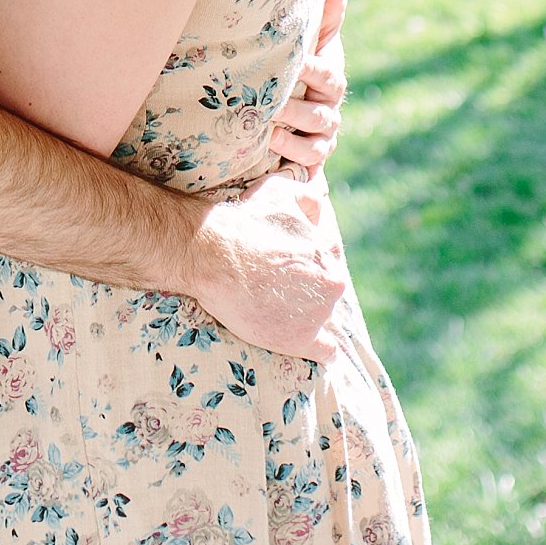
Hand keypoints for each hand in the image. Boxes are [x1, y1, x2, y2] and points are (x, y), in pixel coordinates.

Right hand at [187, 174, 349, 362]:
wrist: (214, 255)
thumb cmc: (245, 222)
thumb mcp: (281, 193)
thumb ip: (308, 197)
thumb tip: (320, 201)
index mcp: (328, 254)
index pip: (326, 262)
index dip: (305, 264)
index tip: (285, 268)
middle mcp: (332, 285)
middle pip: (325, 291)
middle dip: (307, 290)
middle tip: (276, 289)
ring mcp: (318, 315)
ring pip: (323, 318)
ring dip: (306, 316)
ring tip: (278, 313)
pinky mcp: (301, 340)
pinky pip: (327, 351)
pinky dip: (321, 349)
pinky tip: (309, 345)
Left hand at [268, 0, 345, 177]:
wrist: (284, 111)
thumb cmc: (297, 67)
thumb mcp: (308, 42)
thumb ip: (322, 17)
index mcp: (331, 81)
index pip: (329, 76)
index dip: (312, 70)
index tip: (292, 62)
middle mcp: (329, 111)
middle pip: (321, 114)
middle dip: (295, 109)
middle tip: (270, 103)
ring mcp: (322, 139)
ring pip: (315, 143)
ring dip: (292, 138)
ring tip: (267, 130)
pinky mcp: (311, 161)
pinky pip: (309, 167)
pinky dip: (294, 162)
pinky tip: (272, 151)